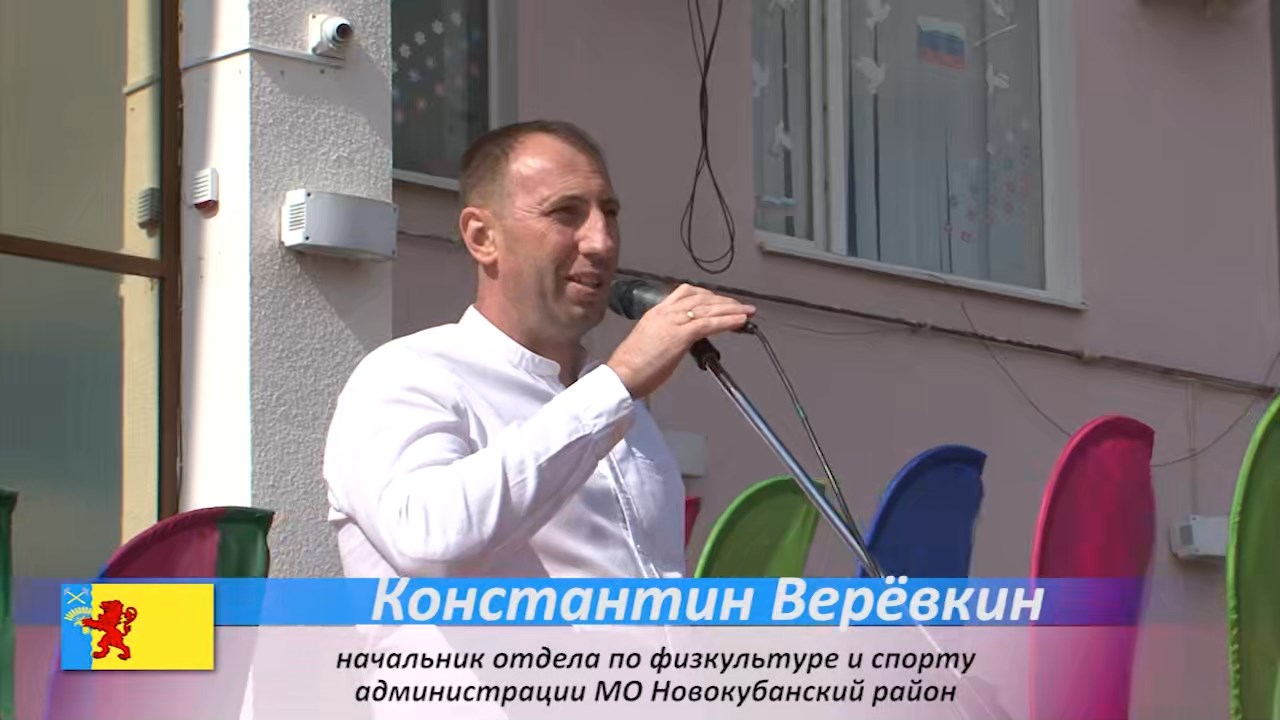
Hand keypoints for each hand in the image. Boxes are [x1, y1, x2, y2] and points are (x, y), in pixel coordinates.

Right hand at [606, 284, 755, 398]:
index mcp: (656, 312)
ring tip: (748, 312)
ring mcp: (672, 322)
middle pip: (700, 298)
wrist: (621, 375)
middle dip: (723, 301)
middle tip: (740, 305)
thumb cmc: (632, 366)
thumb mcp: (649, 341)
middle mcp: (665, 312)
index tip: (719, 300)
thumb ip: (666, 335)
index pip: (685, 293)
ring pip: (707, 308)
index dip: (707, 295)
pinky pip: (708, 324)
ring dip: (731, 309)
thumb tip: (682, 340)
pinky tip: (740, 321)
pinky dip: (727, 321)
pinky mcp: (679, 336)